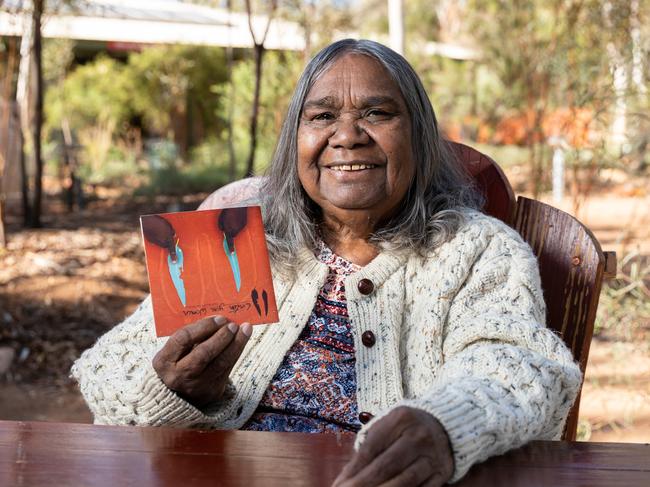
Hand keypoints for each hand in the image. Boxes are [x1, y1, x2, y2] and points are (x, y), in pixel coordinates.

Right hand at [152, 316, 251, 407]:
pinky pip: (228, 369)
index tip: (219, 318)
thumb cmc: (177, 362)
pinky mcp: (212, 391)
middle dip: (221, 336)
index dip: (203, 327)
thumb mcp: (174, 350)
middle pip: (204, 353)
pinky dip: (236, 352)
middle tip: (233, 324)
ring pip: (221, 363)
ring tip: (245, 329)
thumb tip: (217, 318)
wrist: (178, 395)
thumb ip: (191, 335)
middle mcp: (178, 376)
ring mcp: (196, 386)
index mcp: (164, 362)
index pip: (183, 339)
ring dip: (236, 343)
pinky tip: (242, 340)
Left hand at [334, 406, 453, 486]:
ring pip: (405, 481)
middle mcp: (418, 436)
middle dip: (364, 484)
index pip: (372, 447)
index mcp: (400, 419)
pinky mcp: (441, 472)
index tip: (339, 485)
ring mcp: (432, 455)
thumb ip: (368, 448)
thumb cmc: (405, 428)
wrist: (446, 425)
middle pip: (387, 465)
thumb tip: (346, 478)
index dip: (354, 469)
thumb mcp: (387, 427)